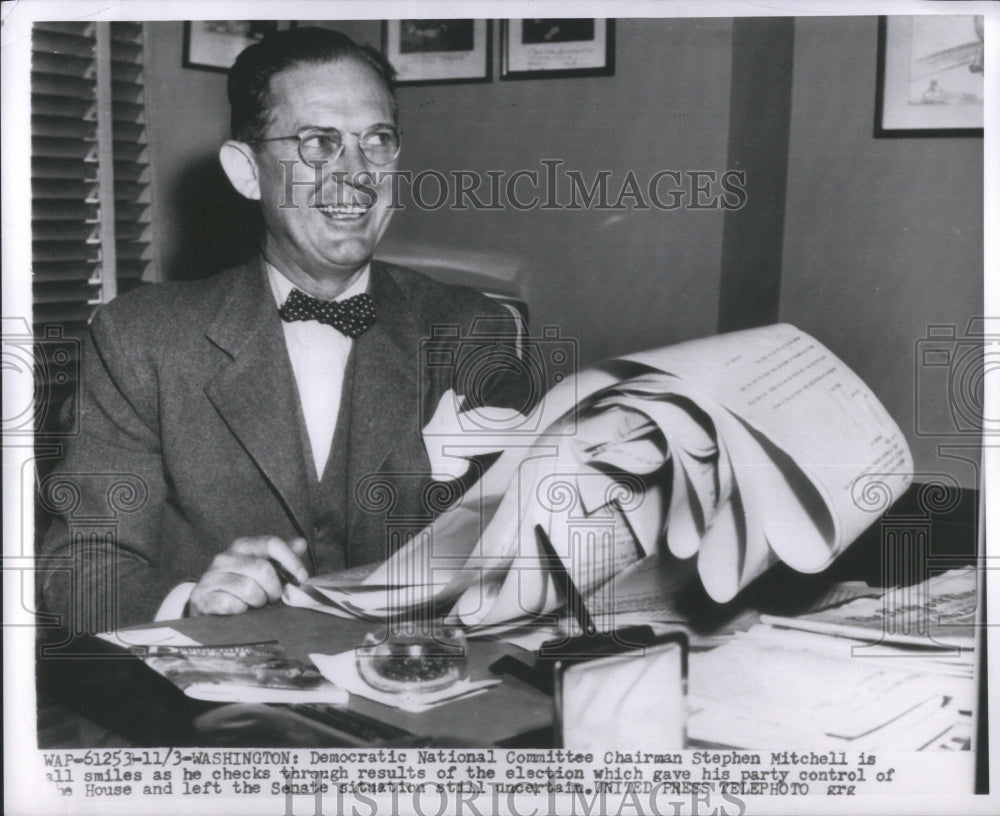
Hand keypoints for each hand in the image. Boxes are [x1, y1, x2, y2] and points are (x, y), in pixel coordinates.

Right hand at [187, 536, 308, 616]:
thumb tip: (301, 543)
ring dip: (258, 601)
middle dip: (274, 589)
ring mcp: (211, 576)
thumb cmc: (241, 582)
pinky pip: (232, 604)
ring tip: (256, 603)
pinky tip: (240, 609)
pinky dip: (242, 609)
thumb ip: (282, 556)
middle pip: (263, 569)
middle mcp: (225, 557)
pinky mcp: (203, 597)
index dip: (291, 561)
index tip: (302, 578)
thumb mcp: (262, 566)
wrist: (206, 601)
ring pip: (249, 589)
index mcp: (243, 545)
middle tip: (273, 597)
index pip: (272, 544)